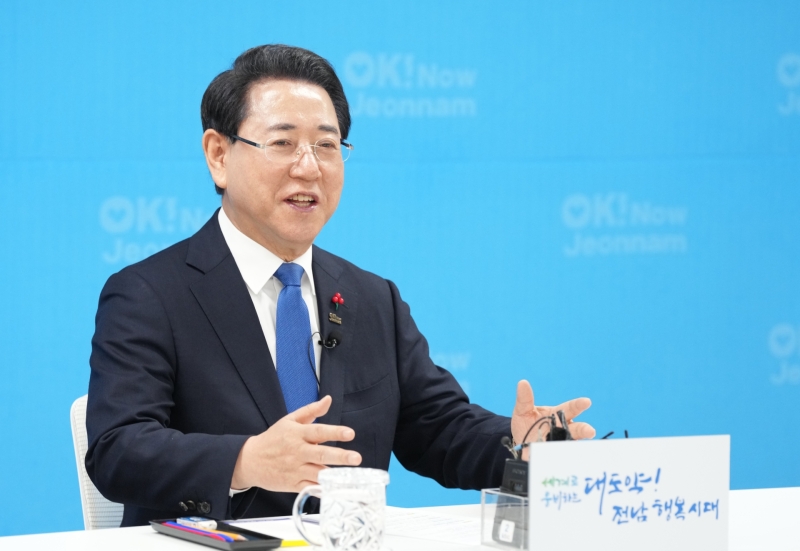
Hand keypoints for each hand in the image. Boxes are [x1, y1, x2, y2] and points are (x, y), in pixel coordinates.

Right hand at [230, 395, 360, 492]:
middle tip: (356, 458)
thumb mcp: (289, 420)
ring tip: (350, 477)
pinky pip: (310, 488)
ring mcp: (295, 469)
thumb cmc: (272, 439)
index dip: (335, 432)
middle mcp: (298, 452)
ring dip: (334, 476)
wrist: (250, 460)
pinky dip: (322, 490)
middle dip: (340, 456)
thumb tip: (328, 400)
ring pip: (318, 473)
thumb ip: (311, 410)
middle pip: (321, 454)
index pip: (319, 431)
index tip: (350, 433)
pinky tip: (334, 490)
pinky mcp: (293, 484)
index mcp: (297, 434)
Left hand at [510, 380, 594, 459]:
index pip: (569, 408)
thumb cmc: (525, 425)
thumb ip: (525, 399)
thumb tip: (522, 382)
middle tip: (590, 432)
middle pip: (576, 429)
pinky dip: (564, 460)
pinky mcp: (557, 457)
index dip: (578, 405)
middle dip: (583, 430)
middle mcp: (563, 429)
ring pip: (572, 444)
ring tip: (573, 449)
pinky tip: (562, 461)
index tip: (586, 402)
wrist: (521, 446)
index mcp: (557, 415)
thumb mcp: (522, 411)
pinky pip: (564, 458)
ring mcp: (562, 443)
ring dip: (575, 446)